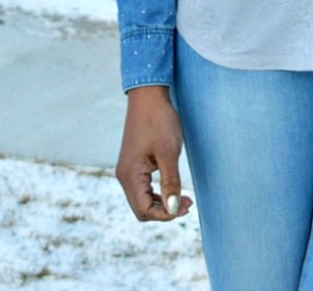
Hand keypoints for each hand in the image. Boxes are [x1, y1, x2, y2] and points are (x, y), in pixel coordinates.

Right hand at [116, 85, 193, 221]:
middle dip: (164, 211)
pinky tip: (172, 189)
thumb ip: (170, 183)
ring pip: (142, 200)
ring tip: (184, 199)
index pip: (144, 210)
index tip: (186, 207)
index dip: (165, 215)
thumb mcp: (168, 153)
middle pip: (141, 209)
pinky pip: (142, 189)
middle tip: (188, 203)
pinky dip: (157, 194)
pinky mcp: (133, 165)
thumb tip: (173, 209)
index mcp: (130, 175)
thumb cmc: (159, 121)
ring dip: (162, 203)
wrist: (149, 97)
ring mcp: (127, 171)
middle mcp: (124, 176)